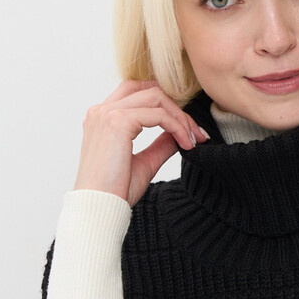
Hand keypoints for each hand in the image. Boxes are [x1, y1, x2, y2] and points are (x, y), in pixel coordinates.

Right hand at [74, 79, 208, 206]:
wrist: (101, 208)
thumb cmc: (115, 192)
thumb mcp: (144, 163)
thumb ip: (160, 144)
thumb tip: (179, 133)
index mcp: (103, 118)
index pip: (138, 94)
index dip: (167, 107)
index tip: (189, 132)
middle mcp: (102, 111)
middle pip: (149, 90)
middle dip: (178, 110)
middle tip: (197, 134)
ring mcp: (107, 114)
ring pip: (156, 98)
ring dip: (181, 118)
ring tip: (193, 141)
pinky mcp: (118, 122)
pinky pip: (158, 115)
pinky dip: (177, 127)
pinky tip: (186, 144)